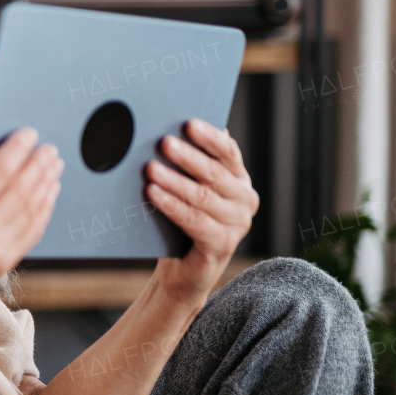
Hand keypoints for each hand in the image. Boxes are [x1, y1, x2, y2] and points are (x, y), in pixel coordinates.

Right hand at [0, 123, 63, 319]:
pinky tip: (46, 195)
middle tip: (48, 148)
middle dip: (38, 164)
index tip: (29, 133)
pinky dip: (43, 210)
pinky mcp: (2, 265)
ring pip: (32, 210)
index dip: (18, 149)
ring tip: (53, 167)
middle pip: (22, 188)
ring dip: (46, 185)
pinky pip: (31, 232)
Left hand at [144, 118, 259, 306]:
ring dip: (174, 182)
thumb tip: (173, 126)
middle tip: (163, 143)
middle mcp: (245, 200)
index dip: (209, 137)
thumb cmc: (181, 223)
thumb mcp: (188, 189)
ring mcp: (237, 225)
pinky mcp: (223, 245)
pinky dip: (172, 206)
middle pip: (214, 173)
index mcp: (239, 180)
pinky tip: (153, 194)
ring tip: (150, 169)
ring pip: (202, 197)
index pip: (228, 152)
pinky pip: (194, 221)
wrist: (182, 270)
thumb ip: (190, 163)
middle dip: (187, 157)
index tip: (188, 124)